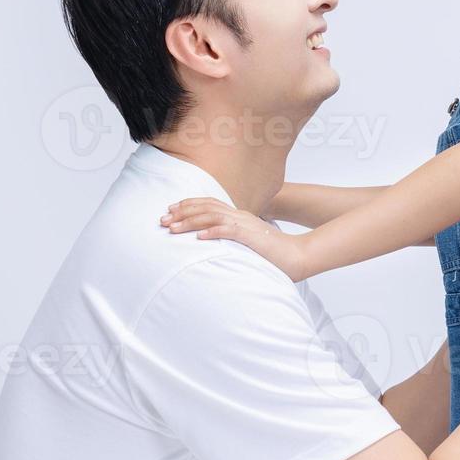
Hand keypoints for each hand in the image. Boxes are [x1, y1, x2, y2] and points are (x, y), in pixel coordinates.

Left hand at [160, 197, 313, 281]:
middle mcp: (240, 216)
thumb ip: (232, 239)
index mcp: (238, 216)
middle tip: (162, 219)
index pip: (209, 204)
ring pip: (212, 216)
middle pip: (206, 207)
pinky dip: (212, 232)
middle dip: (182, 212)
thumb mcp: (248, 243)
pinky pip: (228, 231)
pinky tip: (198, 238)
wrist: (298, 255)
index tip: (170, 210)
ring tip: (173, 228)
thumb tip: (213, 244)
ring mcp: (245, 224)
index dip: (188, 205)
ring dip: (190, 222)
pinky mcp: (251, 236)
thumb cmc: (274, 254)